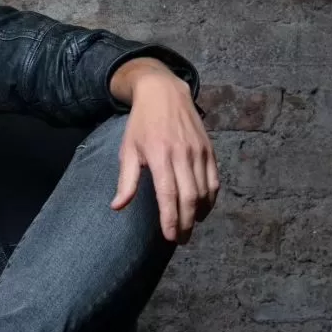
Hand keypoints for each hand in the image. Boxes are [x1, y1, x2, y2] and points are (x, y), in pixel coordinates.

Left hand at [110, 71, 219, 243]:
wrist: (164, 92)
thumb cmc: (141, 124)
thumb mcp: (128, 150)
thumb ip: (126, 181)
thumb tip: (117, 206)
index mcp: (159, 156)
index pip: (168, 195)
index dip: (171, 219)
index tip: (170, 237)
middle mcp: (182, 154)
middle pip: (189, 197)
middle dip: (186, 223)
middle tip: (180, 239)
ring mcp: (198, 151)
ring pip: (204, 190)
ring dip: (199, 213)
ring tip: (190, 226)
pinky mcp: (209, 149)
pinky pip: (214, 179)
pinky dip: (211, 197)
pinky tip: (202, 209)